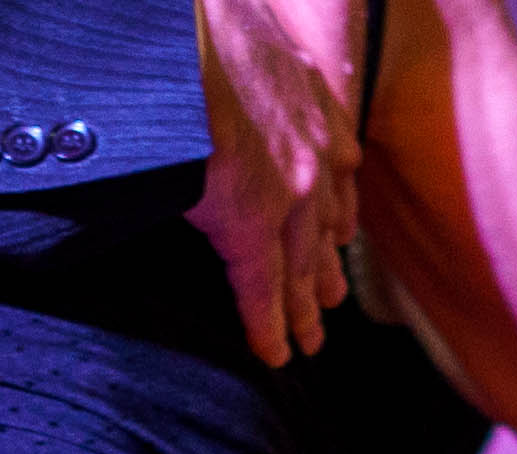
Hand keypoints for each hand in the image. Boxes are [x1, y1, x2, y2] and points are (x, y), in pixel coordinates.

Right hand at [196, 0, 364, 364]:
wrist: (177, 44)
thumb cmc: (199, 23)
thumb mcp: (242, 25)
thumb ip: (246, 53)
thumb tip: (228, 50)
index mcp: (313, 100)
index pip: (334, 165)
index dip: (335, 204)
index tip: (338, 230)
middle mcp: (314, 153)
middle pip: (326, 226)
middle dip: (328, 266)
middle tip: (332, 302)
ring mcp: (288, 195)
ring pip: (303, 266)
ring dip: (305, 309)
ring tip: (308, 341)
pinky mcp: (250, 227)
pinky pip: (262, 290)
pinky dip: (268, 327)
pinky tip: (273, 356)